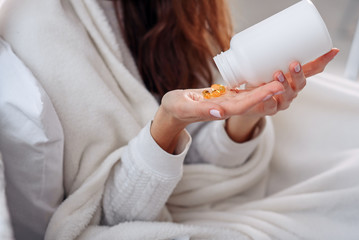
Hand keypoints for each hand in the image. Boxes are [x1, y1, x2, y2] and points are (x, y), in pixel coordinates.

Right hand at [151, 81, 284, 152]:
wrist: (176, 110)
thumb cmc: (176, 109)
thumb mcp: (183, 108)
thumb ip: (200, 110)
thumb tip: (220, 112)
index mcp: (220, 111)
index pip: (244, 105)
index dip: (260, 97)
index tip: (275, 87)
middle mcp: (229, 107)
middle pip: (255, 100)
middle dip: (273, 90)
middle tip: (290, 76)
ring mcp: (230, 102)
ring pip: (254, 94)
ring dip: (271, 86)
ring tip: (287, 73)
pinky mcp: (229, 96)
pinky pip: (248, 90)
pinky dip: (260, 83)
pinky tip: (271, 74)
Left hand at [225, 48, 339, 141]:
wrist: (247, 99)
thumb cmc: (261, 79)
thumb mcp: (270, 63)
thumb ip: (274, 50)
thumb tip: (277, 29)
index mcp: (296, 78)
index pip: (313, 70)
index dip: (322, 61)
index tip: (331, 50)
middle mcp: (292, 90)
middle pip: (300, 84)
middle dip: (298, 74)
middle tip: (294, 64)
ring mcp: (281, 101)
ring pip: (287, 95)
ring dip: (283, 85)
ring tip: (278, 75)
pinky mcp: (268, 108)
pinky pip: (270, 106)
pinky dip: (269, 101)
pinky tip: (267, 96)